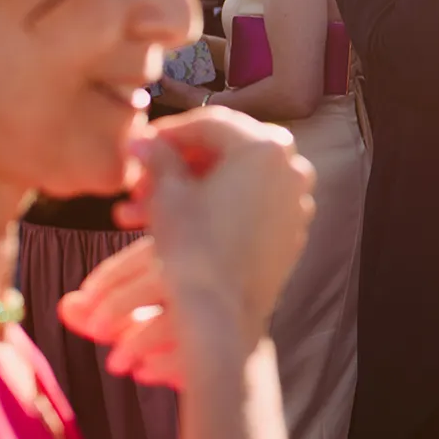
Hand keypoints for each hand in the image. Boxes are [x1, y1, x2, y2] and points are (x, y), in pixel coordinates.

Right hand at [61, 109, 315, 383]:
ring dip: (191, 190)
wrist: (221, 314)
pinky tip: (181, 223)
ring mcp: (297, 201)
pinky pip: (252, 207)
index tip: (141, 146)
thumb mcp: (167, 194)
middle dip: (178, 166)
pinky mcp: (293, 231)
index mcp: (264, 146)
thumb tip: (143, 140)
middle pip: (225, 151)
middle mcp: (291, 167)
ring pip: (236, 182)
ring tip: (144, 211)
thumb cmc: (193, 249)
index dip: (168, 132)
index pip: (209, 123)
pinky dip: (218, 208)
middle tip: (142, 181)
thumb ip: (158, 158)